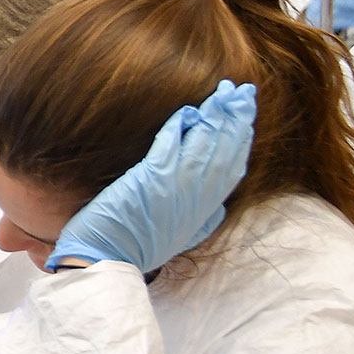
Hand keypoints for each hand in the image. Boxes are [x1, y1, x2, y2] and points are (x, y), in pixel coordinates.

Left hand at [46, 81, 257, 272]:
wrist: (107, 261)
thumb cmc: (136, 248)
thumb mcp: (181, 238)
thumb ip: (203, 221)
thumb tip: (219, 209)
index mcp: (205, 209)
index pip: (233, 168)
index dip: (242, 139)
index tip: (246, 115)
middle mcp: (197, 197)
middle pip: (226, 151)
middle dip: (237, 118)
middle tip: (244, 91)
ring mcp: (177, 188)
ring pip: (206, 144)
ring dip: (217, 115)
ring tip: (225, 91)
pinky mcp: (152, 180)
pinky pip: (171, 145)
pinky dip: (180, 126)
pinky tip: (189, 110)